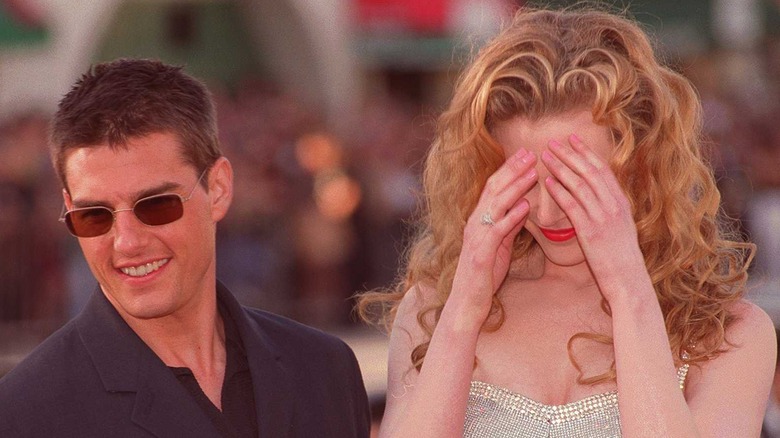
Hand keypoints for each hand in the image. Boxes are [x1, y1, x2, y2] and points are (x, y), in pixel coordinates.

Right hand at [451, 148, 537, 314]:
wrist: (467, 302)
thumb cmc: (484, 276)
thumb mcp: (500, 246)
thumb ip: (510, 226)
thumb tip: (524, 206)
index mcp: (479, 220)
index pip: (494, 187)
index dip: (509, 169)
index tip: (526, 154)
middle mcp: (474, 224)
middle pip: (493, 189)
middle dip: (513, 170)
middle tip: (531, 153)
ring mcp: (476, 237)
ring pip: (495, 205)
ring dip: (515, 187)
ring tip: (532, 172)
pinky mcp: (481, 253)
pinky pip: (497, 231)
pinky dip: (511, 217)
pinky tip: (526, 206)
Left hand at [541, 134, 648, 300]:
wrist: (628, 281)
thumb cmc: (622, 258)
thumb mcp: (622, 227)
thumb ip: (611, 209)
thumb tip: (599, 195)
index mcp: (622, 203)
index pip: (603, 170)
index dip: (586, 152)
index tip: (573, 139)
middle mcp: (614, 206)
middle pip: (590, 172)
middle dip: (570, 154)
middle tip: (553, 141)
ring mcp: (603, 218)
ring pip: (580, 185)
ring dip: (561, 168)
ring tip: (545, 156)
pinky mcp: (590, 232)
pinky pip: (572, 206)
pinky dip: (559, 192)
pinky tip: (547, 183)